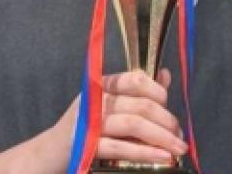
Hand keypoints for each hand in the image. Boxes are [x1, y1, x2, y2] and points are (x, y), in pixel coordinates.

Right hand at [47, 69, 186, 166]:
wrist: (51, 152)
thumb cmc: (86, 128)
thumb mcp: (110, 105)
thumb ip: (137, 92)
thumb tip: (165, 75)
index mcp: (103, 85)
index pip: (136, 79)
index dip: (158, 93)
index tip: (169, 108)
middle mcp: (96, 99)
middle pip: (140, 105)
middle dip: (167, 121)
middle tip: (180, 137)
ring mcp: (90, 121)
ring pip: (133, 124)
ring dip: (161, 138)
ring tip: (177, 149)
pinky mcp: (86, 145)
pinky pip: (120, 147)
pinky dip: (144, 152)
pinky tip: (161, 157)